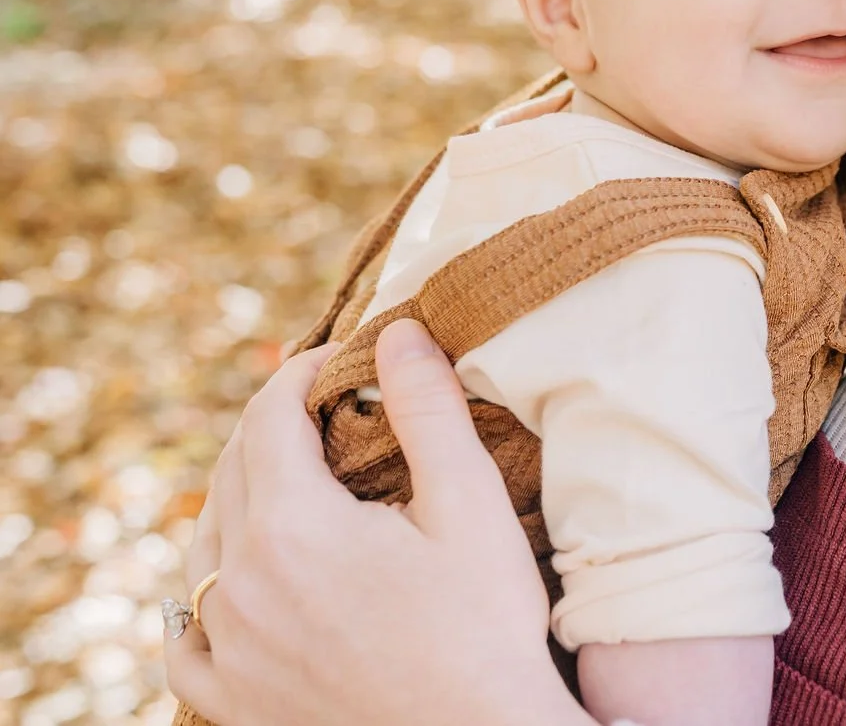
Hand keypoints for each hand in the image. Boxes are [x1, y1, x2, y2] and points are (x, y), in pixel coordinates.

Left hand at [165, 320, 591, 725]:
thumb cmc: (485, 627)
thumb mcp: (470, 505)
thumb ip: (428, 411)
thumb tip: (395, 331)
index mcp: (293, 528)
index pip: (269, 418)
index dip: (301, 374)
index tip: (340, 359)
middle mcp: (240, 584)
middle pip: (232, 472)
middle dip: (273, 426)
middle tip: (325, 410)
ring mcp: (229, 649)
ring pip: (204, 545)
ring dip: (241, 499)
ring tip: (292, 485)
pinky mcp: (233, 701)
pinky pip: (186, 639)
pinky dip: (200, 599)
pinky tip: (227, 589)